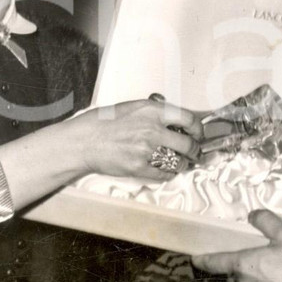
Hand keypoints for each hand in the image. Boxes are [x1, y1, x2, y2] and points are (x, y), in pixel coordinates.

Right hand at [68, 98, 203, 181]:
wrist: (83, 141)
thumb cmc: (102, 123)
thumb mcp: (131, 108)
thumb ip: (153, 114)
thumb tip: (173, 122)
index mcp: (151, 111)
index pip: (188, 118)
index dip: (198, 128)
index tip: (198, 133)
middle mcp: (152, 129)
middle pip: (188, 143)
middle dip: (194, 150)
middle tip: (194, 152)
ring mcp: (146, 150)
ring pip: (178, 161)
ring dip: (182, 164)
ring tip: (181, 163)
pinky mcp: (139, 167)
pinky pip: (163, 174)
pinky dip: (167, 174)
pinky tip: (166, 171)